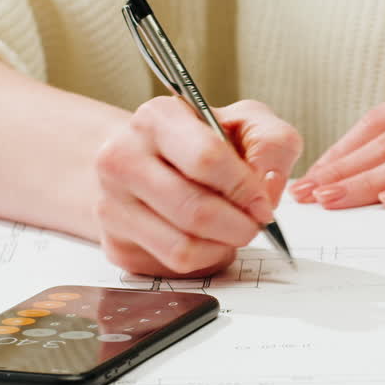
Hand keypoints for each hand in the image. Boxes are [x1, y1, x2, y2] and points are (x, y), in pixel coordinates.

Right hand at [94, 97, 302, 276]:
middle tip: (255, 223)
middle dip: (240, 225)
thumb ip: (272, 144)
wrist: (149, 160)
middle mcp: (123, 158)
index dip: (245, 188)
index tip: (263, 202)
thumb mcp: (246, 123)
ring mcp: (112, 203)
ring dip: (223, 246)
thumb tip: (268, 186)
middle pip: (195, 210)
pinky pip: (173, 266)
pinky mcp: (117, 243)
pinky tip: (207, 238)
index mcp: (157, 118)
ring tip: (232, 229)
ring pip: (183, 247)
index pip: (207, 159)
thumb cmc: (202, 142)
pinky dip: (204, 258)